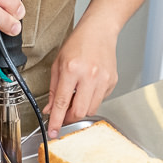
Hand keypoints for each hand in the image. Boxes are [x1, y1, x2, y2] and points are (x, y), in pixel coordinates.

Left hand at [43, 19, 118, 138]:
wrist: (99, 30)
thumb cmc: (78, 43)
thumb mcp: (58, 64)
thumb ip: (54, 90)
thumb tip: (50, 109)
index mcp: (72, 69)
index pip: (62, 103)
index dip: (56, 120)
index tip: (53, 131)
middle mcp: (90, 75)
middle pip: (80, 111)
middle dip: (70, 117)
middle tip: (64, 113)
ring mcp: (103, 79)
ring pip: (91, 109)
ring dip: (81, 108)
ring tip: (77, 95)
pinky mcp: (112, 81)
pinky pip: (100, 100)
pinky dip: (92, 99)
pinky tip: (89, 86)